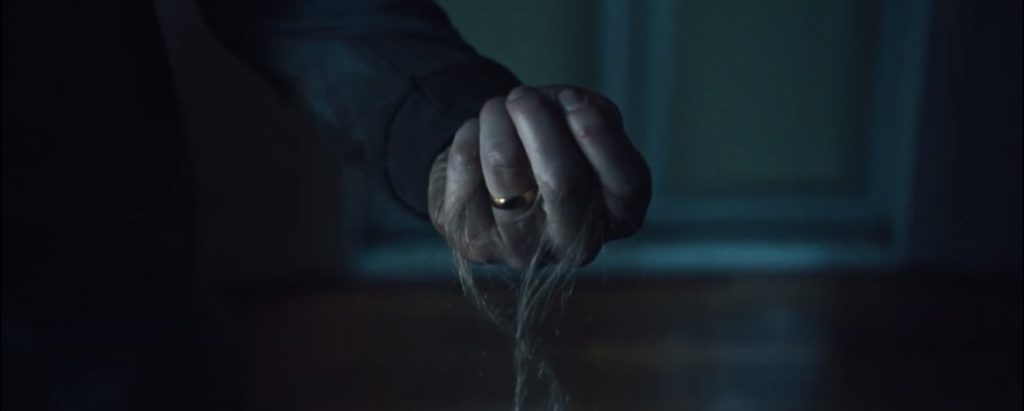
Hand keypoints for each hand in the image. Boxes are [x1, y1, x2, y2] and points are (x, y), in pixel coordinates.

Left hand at [428, 85, 650, 268]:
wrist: (496, 178)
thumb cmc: (555, 146)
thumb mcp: (585, 126)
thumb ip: (589, 113)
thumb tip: (562, 105)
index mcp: (618, 216)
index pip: (624, 181)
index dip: (598, 134)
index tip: (572, 98)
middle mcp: (574, 245)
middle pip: (562, 182)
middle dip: (539, 125)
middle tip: (521, 96)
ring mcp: (522, 250)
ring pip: (507, 176)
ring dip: (497, 125)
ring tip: (497, 107)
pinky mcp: (474, 243)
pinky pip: (467, 174)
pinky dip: (468, 138)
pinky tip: (476, 135)